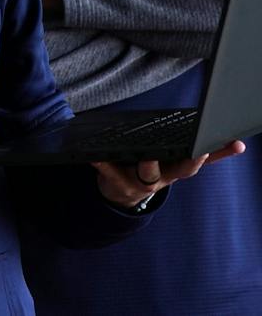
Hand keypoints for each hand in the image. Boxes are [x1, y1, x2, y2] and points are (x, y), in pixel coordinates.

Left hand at [93, 140, 245, 209]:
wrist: (120, 193)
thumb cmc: (148, 168)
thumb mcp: (171, 163)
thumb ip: (192, 150)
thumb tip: (226, 137)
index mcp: (178, 167)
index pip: (203, 159)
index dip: (218, 152)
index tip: (233, 143)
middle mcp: (165, 177)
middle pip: (183, 170)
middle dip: (191, 161)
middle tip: (198, 151)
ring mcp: (143, 182)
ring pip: (149, 173)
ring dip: (149, 164)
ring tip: (148, 155)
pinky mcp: (119, 183)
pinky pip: (111, 172)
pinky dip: (103, 164)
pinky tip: (96, 156)